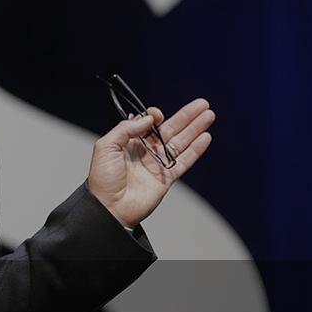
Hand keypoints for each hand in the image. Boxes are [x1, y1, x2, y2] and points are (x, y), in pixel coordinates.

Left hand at [87, 98, 214, 227]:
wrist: (110, 207)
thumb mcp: (106, 147)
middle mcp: (146, 151)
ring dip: (195, 128)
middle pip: (170, 129)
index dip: (155, 116)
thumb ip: (126, 129)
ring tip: (209, 115)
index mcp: (129, 142)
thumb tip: (148, 119)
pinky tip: (205, 137)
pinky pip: (184, 160)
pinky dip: (196, 149)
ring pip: (181, 142)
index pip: (148, 124)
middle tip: (202, 104)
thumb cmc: (103, 180)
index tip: (157, 115)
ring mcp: (158, 164)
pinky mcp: (167, 177)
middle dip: (186, 116)